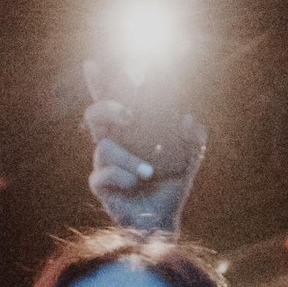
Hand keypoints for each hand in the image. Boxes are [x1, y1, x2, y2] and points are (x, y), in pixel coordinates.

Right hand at [82, 59, 204, 232]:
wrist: (163, 222)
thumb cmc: (170, 187)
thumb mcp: (190, 159)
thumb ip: (194, 138)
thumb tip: (187, 118)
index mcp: (128, 132)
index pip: (110, 101)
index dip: (98, 82)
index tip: (93, 64)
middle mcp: (111, 143)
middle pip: (94, 114)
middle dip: (107, 107)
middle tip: (129, 114)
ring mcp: (103, 164)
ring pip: (104, 147)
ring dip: (129, 158)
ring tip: (149, 172)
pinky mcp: (100, 186)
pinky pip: (102, 175)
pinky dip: (122, 177)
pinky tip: (135, 182)